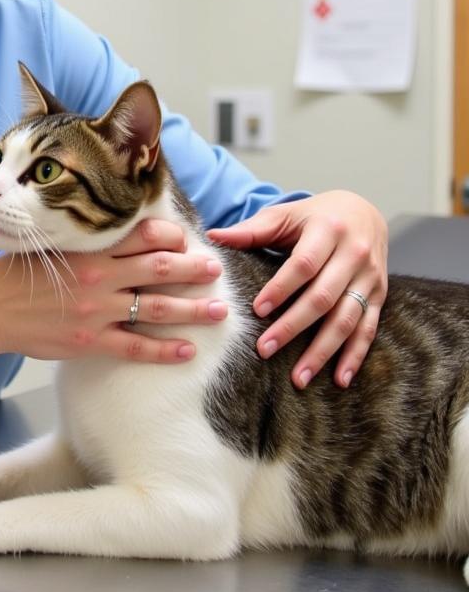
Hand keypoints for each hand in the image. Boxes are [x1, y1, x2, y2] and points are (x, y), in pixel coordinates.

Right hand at [0, 218, 225, 364]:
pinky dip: (164, 349)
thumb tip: (116, 237)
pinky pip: (135, 345)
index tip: (187, 238)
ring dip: (191, 309)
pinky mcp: (91, 340)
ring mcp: (96, 310)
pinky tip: (187, 350)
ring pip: (155, 307)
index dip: (169, 236)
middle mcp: (98, 276)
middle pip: (157, 268)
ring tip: (219, 310)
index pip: (139, 235)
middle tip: (215, 269)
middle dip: (191, 269)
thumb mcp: (50, 246)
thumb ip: (84, 243)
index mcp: (88, 249)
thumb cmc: (16, 275)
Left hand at [207, 190, 386, 389]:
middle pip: (324, 297)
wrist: (364, 211)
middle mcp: (354, 254)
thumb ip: (252, 229)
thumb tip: (212, 237)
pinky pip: (369, 329)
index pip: (304, 265)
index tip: (257, 310)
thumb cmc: (314, 216)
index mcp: (328, 230)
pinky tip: (340, 379)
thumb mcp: (285, 215)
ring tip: (299, 377)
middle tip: (264, 349)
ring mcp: (370, 278)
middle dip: (293, 326)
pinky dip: (355, 355)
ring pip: (347, 319)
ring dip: (323, 351)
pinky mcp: (380, 295)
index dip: (281, 288)